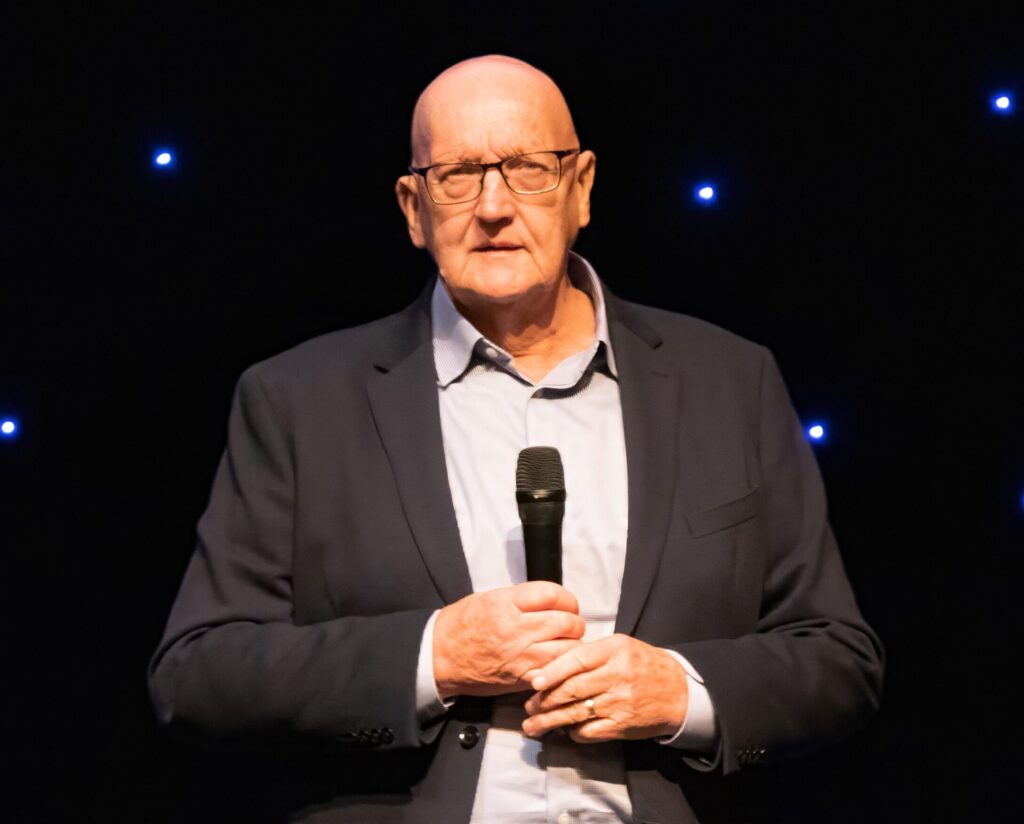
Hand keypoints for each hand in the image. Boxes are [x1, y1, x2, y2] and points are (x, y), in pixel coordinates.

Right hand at [432, 581, 585, 699]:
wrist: (439, 656)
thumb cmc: (462, 625)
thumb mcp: (489, 598)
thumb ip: (521, 599)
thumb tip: (551, 601)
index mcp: (507, 603)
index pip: (552, 594)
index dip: (567, 599)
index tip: (568, 604)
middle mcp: (516, 628)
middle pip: (565, 621)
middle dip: (575, 622)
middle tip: (572, 624)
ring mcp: (520, 655)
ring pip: (567, 649)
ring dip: (573, 645)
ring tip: (568, 644)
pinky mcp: (521, 678)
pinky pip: (554, 672)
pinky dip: (561, 667)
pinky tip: (558, 663)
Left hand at [521, 634, 688, 741]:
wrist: (679, 691)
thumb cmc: (643, 664)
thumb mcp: (620, 646)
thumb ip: (591, 654)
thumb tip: (552, 668)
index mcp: (614, 650)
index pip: (577, 659)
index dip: (552, 671)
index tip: (534, 681)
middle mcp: (616, 675)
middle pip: (572, 689)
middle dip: (545, 700)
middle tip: (529, 706)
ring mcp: (619, 702)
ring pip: (576, 712)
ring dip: (550, 721)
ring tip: (532, 725)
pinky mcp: (622, 725)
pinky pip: (589, 731)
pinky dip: (573, 732)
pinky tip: (563, 730)